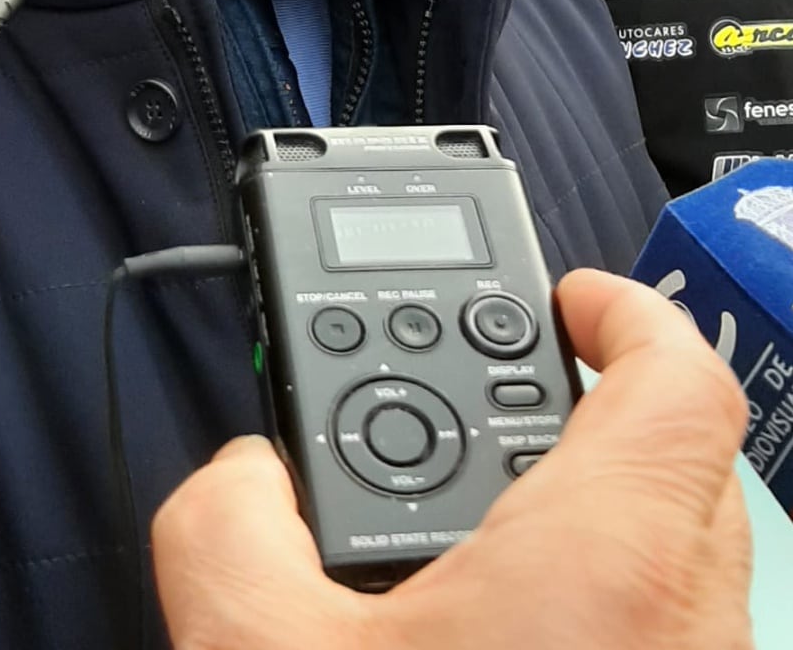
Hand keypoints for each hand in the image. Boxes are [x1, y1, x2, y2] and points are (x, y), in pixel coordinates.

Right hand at [152, 271, 751, 649]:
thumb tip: (245, 481)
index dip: (630, 316)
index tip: (569, 302)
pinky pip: (659, 646)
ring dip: (581, 529)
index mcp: (609, 572)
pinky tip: (486, 643)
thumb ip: (228, 528)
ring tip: (467, 553)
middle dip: (579, 425)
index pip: (680, 381)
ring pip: (671, 569)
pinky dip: (589, 614)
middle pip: (675, 467)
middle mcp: (688, 637)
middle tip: (486, 427)